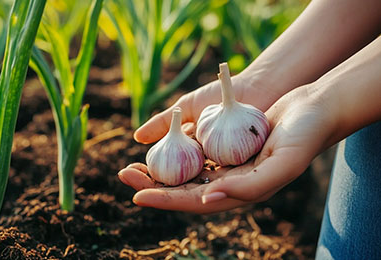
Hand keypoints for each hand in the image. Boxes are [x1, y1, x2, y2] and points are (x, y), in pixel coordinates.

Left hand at [119, 84, 336, 213]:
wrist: (314, 110)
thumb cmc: (304, 135)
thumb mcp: (283, 161)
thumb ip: (249, 186)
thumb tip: (207, 199)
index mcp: (242, 192)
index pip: (197, 201)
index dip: (166, 200)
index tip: (137, 196)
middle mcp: (231, 183)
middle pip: (184, 189)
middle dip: (153, 186)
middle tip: (124, 175)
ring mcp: (228, 165)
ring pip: (186, 172)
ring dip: (159, 171)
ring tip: (133, 165)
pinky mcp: (227, 148)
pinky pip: (196, 153)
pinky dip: (175, 153)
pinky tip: (159, 149)